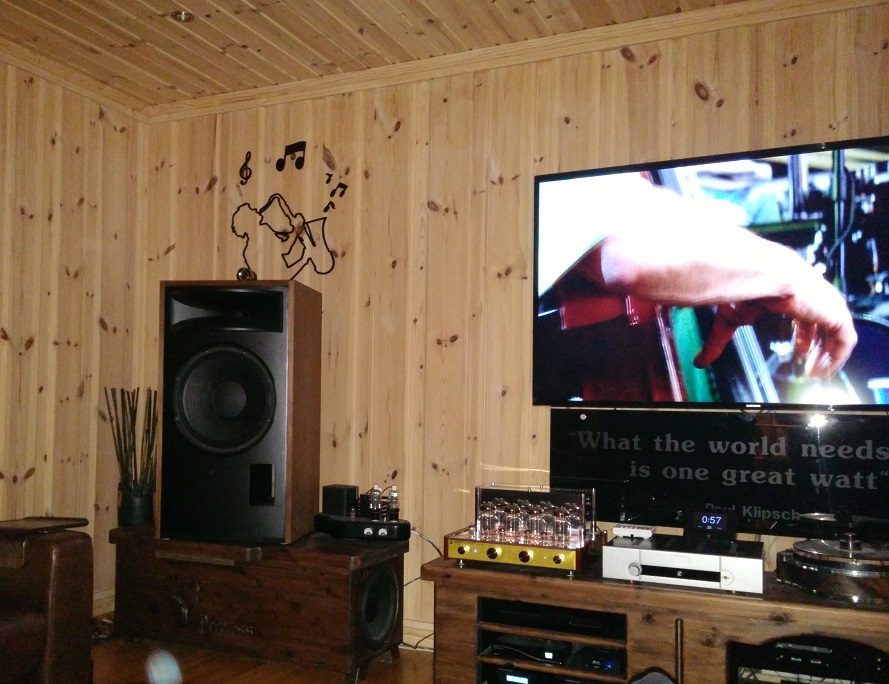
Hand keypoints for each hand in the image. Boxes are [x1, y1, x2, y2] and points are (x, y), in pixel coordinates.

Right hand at [694, 292, 856, 377]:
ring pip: (836, 330)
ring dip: (827, 353)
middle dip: (817, 344)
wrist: (757, 272)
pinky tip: (822, 370)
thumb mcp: (729, 321)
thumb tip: (700, 361)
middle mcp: (812, 294)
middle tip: (808, 363)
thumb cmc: (742, 286)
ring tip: (816, 372)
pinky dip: (836, 357)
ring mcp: (825, 301)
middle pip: (823, 321)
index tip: (798, 352)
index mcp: (791, 291)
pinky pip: (845, 339)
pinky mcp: (834, 311)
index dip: (802, 334)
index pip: (805, 313)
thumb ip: (717, 343)